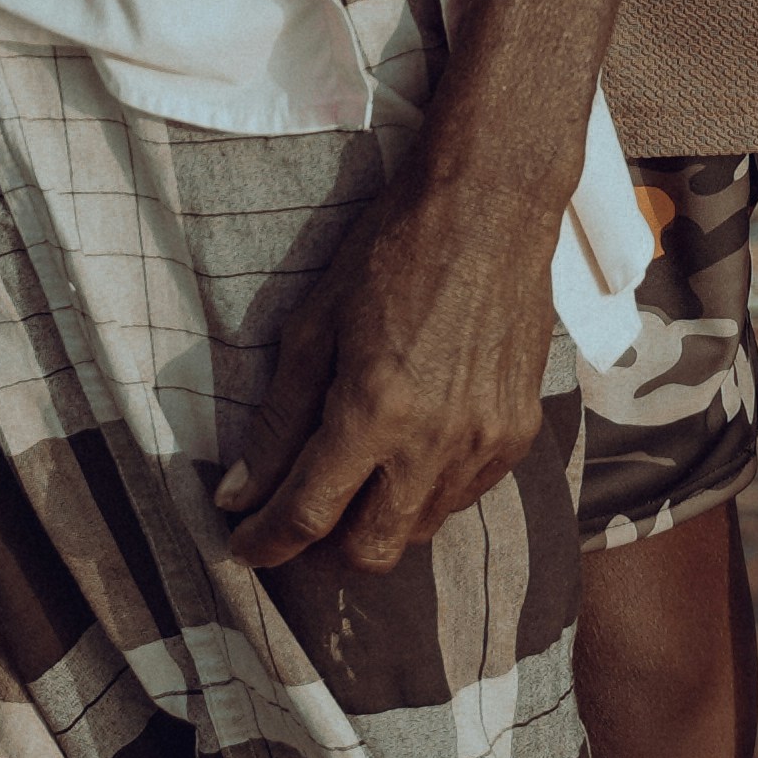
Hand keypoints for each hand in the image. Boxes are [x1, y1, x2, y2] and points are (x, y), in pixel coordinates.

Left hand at [224, 163, 567, 575]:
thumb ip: (278, 420)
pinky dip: (428, 488)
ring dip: (380, 515)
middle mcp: (435, 441)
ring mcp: (485, 442)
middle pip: (372, 550)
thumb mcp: (314, 325)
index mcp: (374, 410)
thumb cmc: (391, 253)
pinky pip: (464, 495)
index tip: (242, 546)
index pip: (307, 514)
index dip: (266, 541)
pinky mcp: (518, 433)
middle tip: (302, 511)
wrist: (491, 207)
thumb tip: (239, 492)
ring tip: (361, 468)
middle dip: (325, 546)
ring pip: (420, 528)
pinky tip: (413, 442)